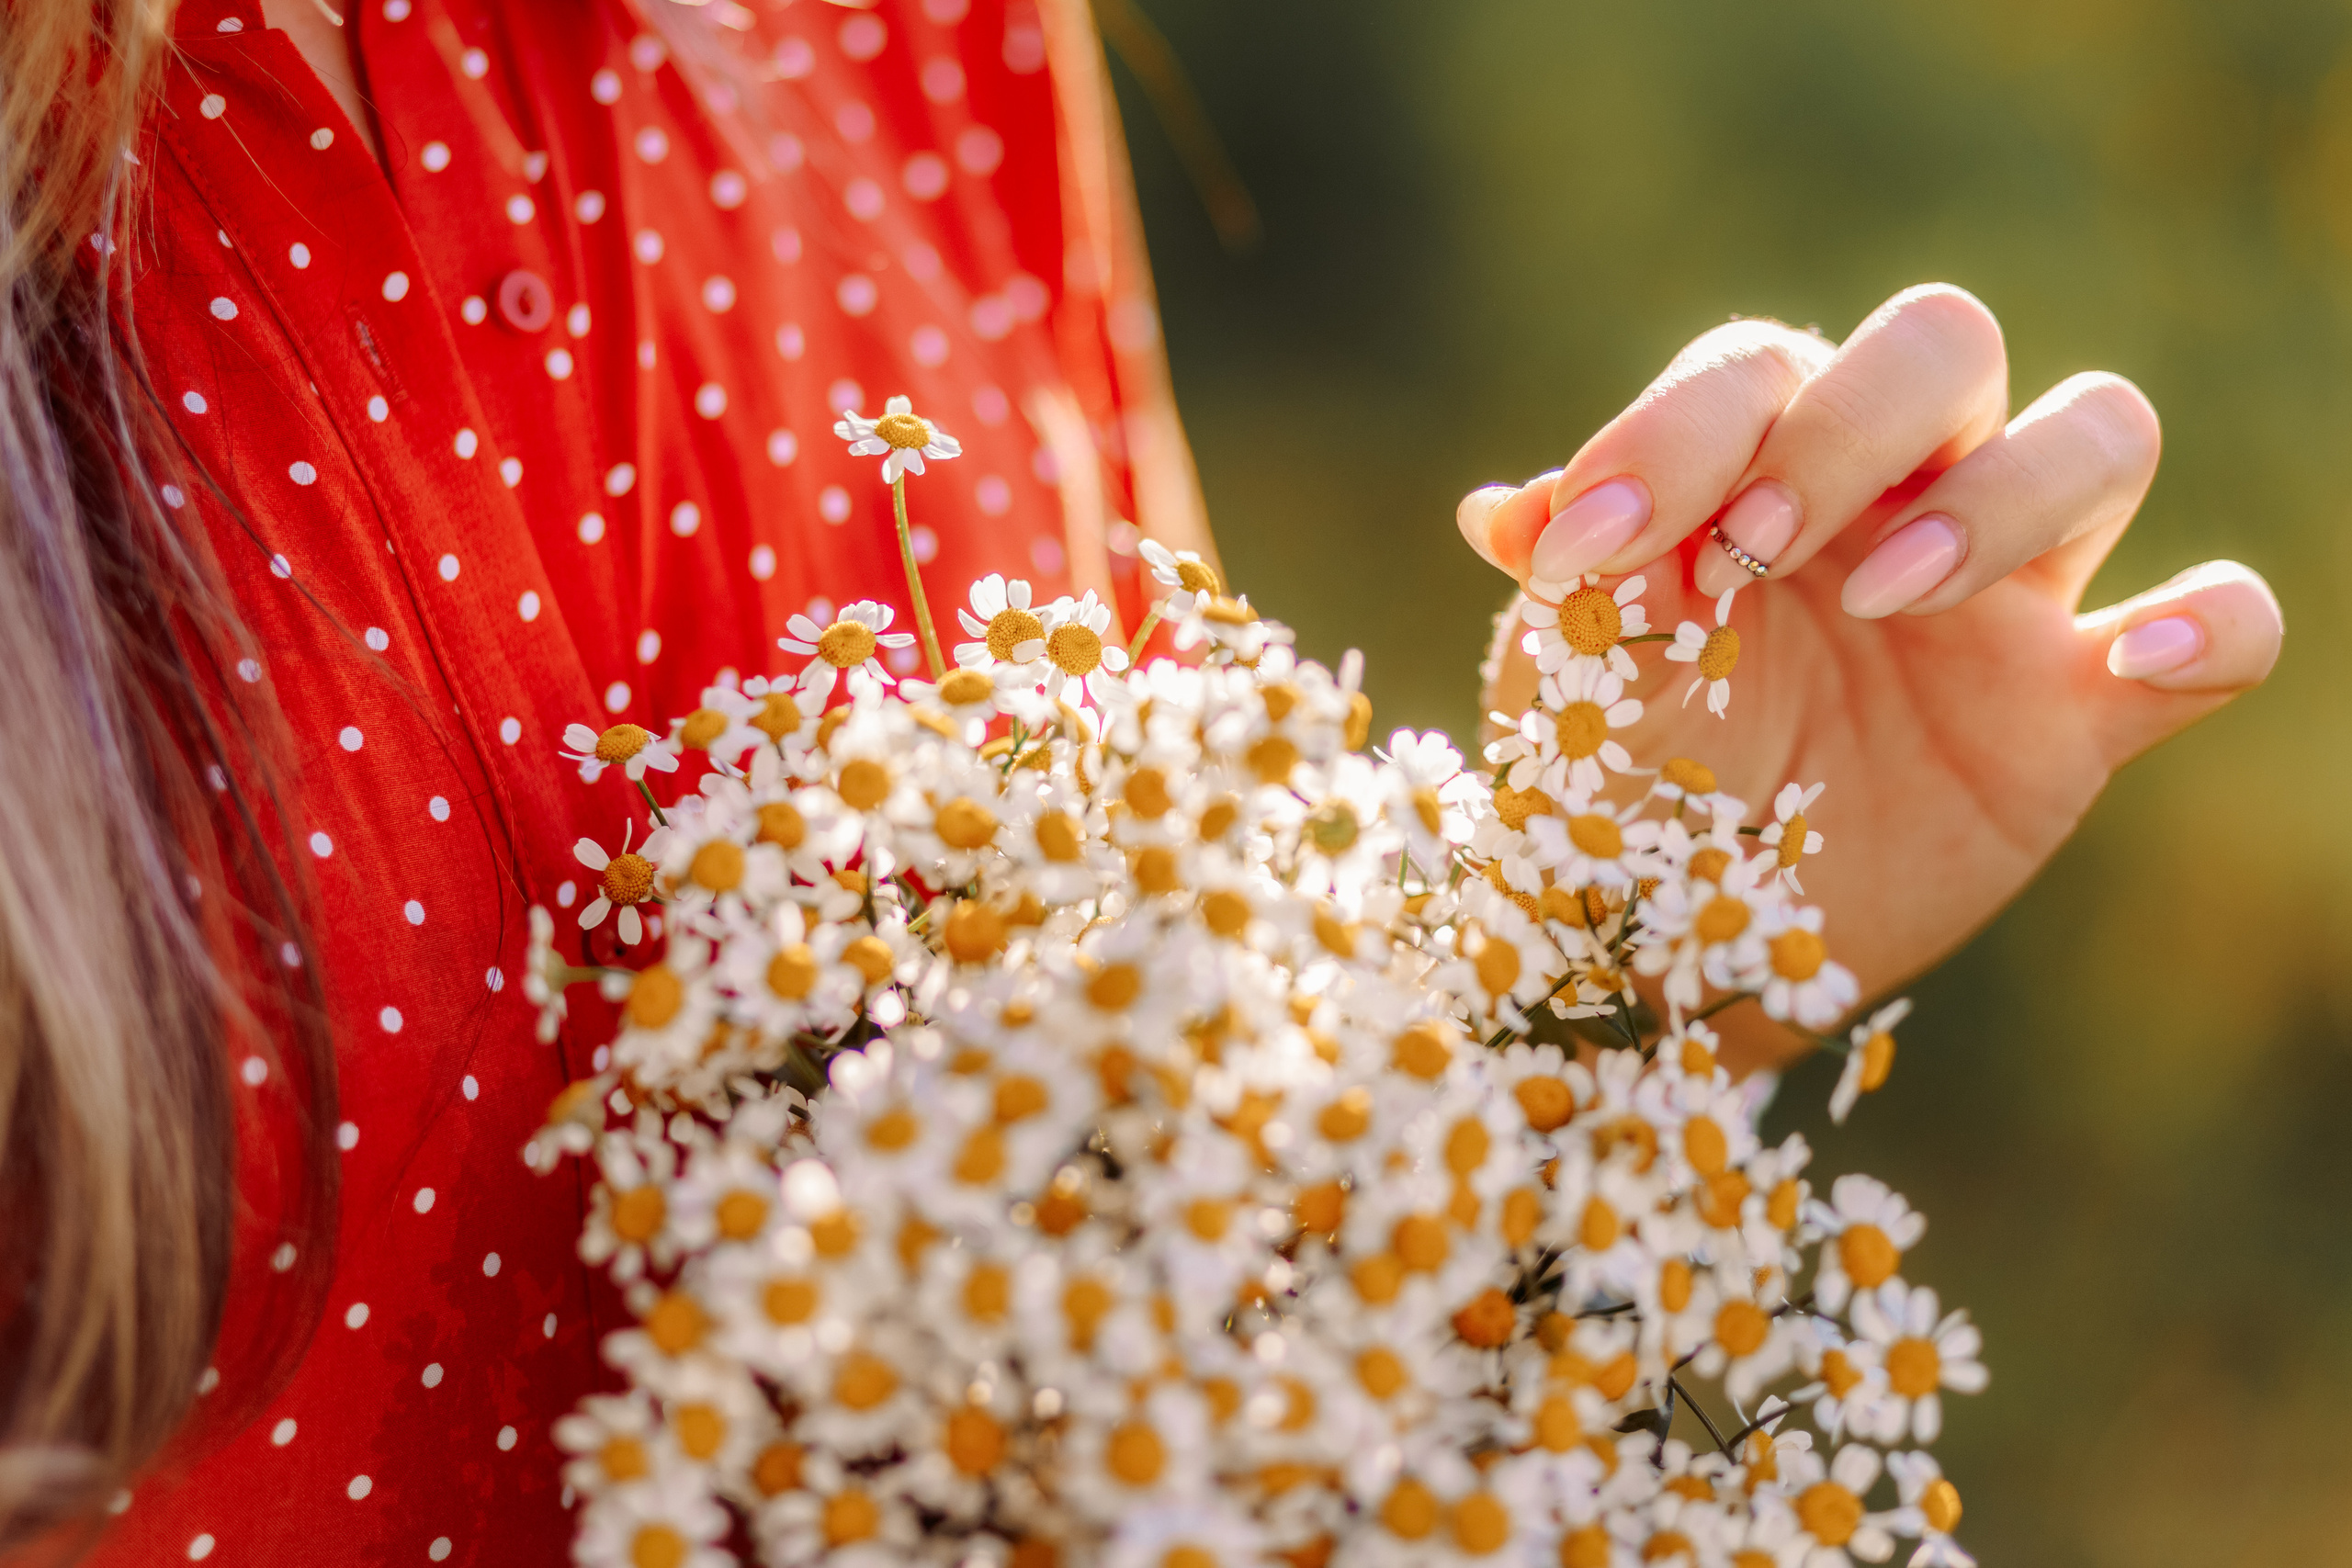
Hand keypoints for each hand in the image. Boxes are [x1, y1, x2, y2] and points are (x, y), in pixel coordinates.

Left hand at [1455, 285, 2281, 1068]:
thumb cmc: (1608, 783)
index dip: (1674, 434)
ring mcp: (2001, 602)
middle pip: (1944, 344)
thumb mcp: (1563, 684)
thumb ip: (1570, 584)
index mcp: (1754, 465)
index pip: (1756, 366)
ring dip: (2005, 494)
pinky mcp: (2078, 713)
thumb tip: (1501, 513)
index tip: (1587, 548)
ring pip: (2101, 437)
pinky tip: (2137, 655)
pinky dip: (2211, 622)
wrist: (1668, 949)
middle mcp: (1891, 498)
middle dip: (1850, 426)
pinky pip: (2222, 628)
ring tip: (1888, 600)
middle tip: (1754, 555)